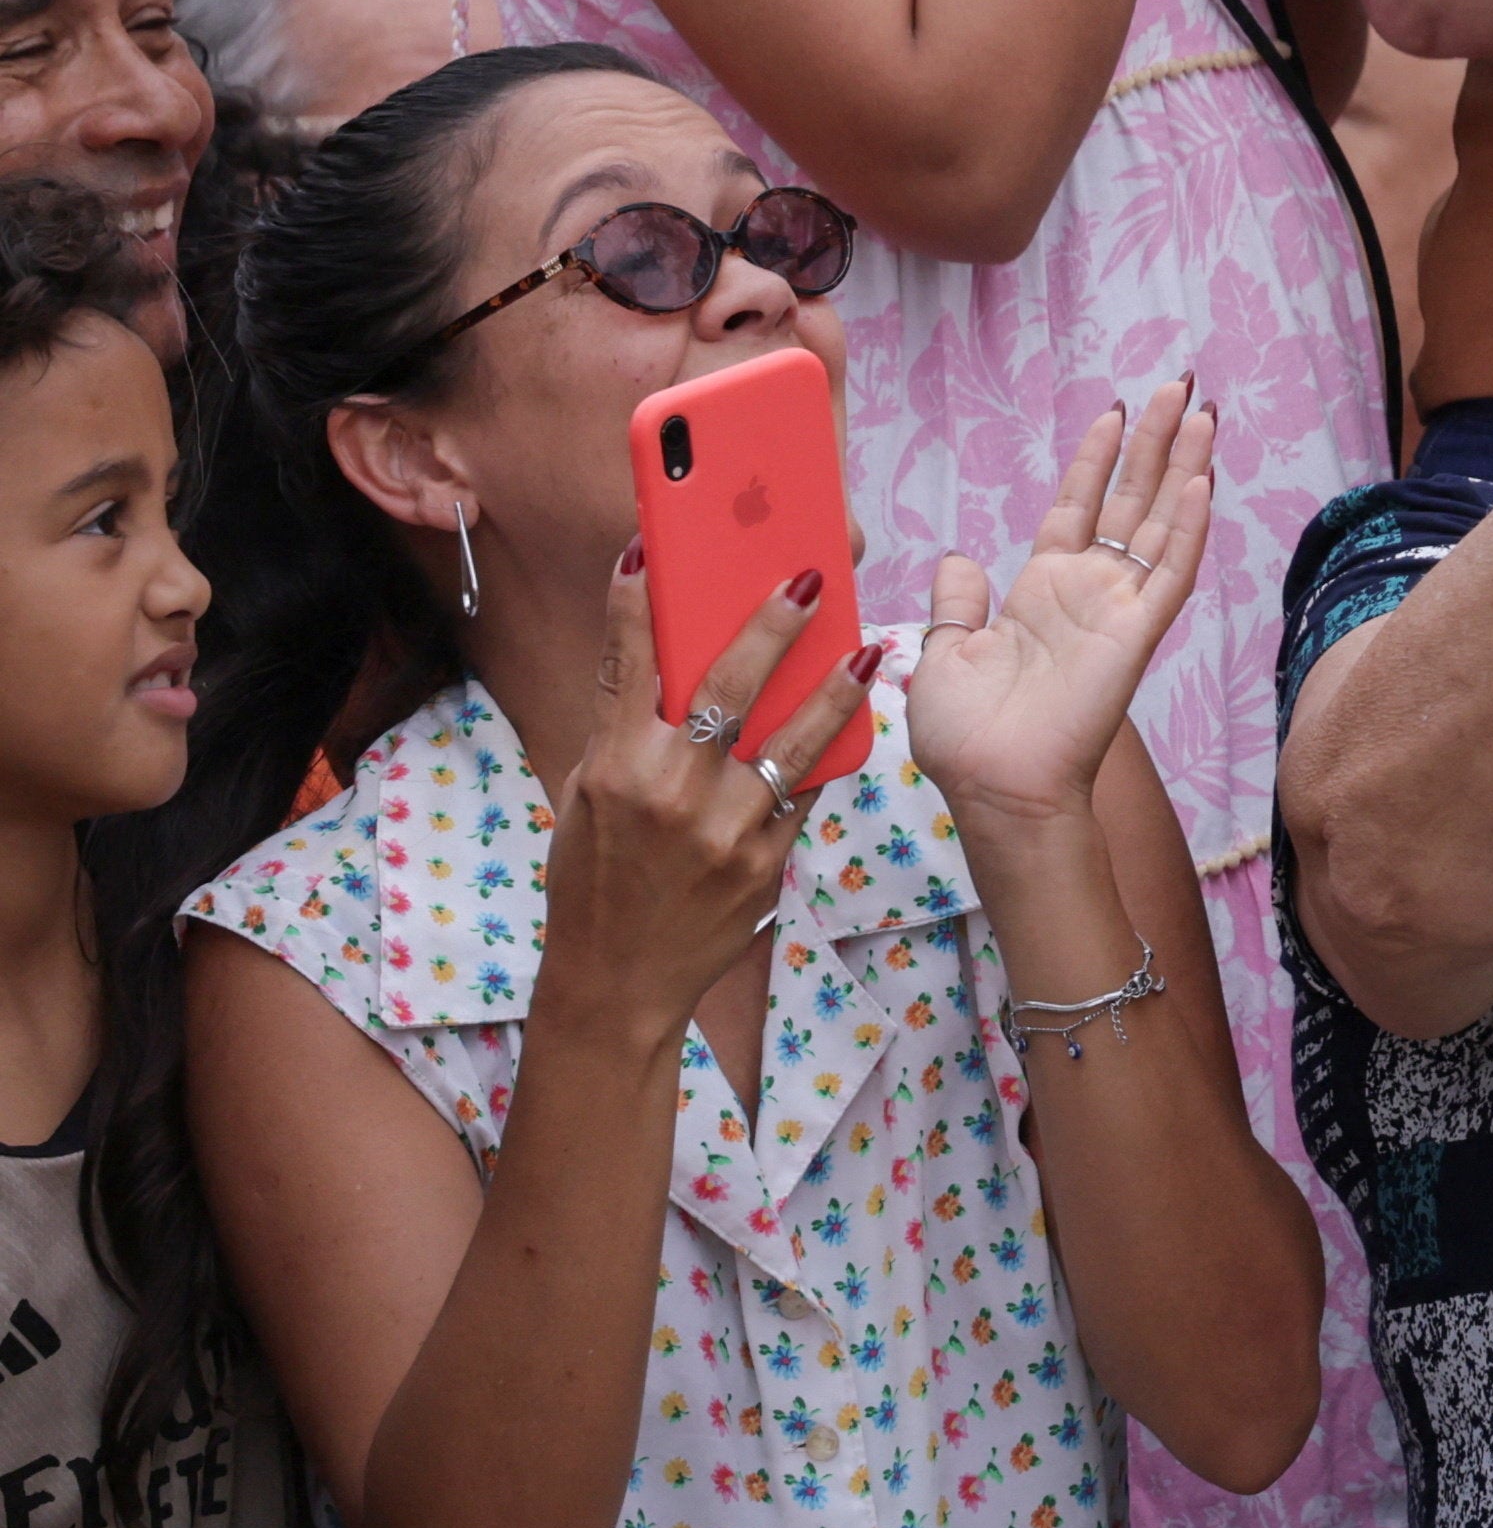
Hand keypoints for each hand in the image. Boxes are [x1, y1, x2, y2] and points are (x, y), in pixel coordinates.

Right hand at [545, 543, 879, 1044]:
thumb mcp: (588, 795)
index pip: (627, 666)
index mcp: (616, 768)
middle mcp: (670, 792)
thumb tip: (653, 646)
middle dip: (770, 626)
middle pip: (727, 688)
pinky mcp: (766, 859)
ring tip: (868, 641)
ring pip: (791, 739)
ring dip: (834, 686)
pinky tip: (858, 709)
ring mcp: (724, 828)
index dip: (635, 603)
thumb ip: (623, 725)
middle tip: (810, 576)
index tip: (650, 548)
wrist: (618, 979)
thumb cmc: (596, 876)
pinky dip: (832, 748)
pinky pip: (807, 790)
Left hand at [911, 374, 1209, 831]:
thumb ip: (956, 603)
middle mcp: (1087, 592)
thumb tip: (958, 555)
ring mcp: (1118, 610)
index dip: (1095, 460)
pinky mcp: (1137, 634)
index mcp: (1040, 593)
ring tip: (1202, 410)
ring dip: (1184, 465)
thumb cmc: (967, 739)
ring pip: (1160, 522)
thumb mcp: (942, 656)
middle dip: (1154, 442)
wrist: (994, 790)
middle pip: (1130, 499)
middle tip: (1179, 386)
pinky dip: (1188, 528)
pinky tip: (1202, 482)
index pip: (1076, 507)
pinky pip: (1171, 573)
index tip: (1115, 411)